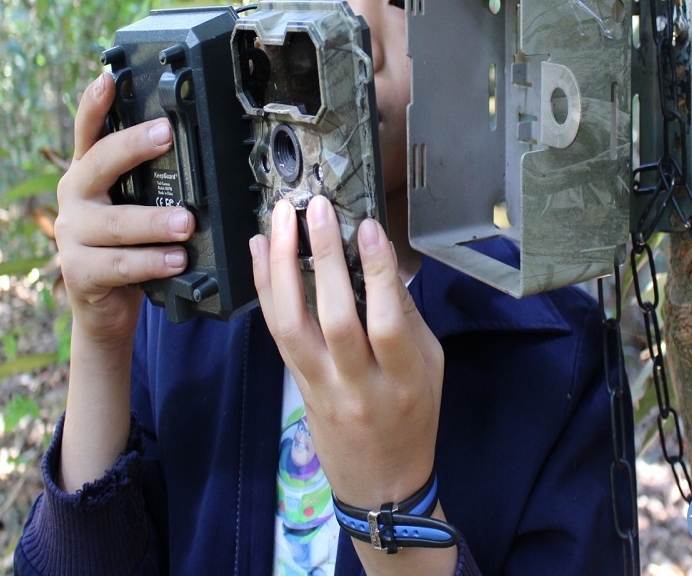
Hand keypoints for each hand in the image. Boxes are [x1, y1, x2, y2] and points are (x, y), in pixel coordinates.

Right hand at [54, 73, 195, 346]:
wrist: (105, 306)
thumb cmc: (127, 245)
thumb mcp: (132, 204)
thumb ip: (147, 179)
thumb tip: (194, 144)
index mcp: (87, 174)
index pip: (87, 131)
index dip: (94, 103)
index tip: (109, 77)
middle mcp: (74, 197)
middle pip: (99, 164)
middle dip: (133, 146)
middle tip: (166, 134)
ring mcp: (72, 235)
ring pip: (115, 222)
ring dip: (154, 221)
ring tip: (186, 222)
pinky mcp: (79, 272)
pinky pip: (120, 265)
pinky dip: (151, 261)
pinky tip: (176, 259)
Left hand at [251, 196, 443, 508]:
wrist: (381, 481)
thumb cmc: (414, 417)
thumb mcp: (430, 366)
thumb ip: (405, 314)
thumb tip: (381, 257)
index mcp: (402, 378)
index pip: (387, 321)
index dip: (377, 271)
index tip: (368, 227)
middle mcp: (357, 383)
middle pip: (334, 318)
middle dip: (322, 257)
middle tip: (315, 209)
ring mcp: (321, 384)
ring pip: (292, 324)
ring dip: (280, 267)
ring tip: (279, 222)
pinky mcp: (296, 382)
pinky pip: (276, 332)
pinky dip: (266, 287)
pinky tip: (261, 252)